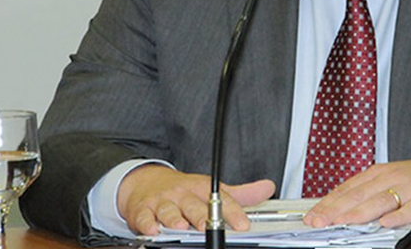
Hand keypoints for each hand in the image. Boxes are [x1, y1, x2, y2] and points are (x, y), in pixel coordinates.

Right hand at [117, 164, 275, 235]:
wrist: (145, 181)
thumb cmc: (182, 190)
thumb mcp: (210, 188)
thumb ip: (238, 194)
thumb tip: (268, 188)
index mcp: (200, 189)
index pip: (220, 199)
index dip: (233, 212)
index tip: (242, 224)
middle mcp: (182, 194)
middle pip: (193, 205)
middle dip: (201, 215)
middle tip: (208, 224)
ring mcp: (162, 202)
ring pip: (169, 211)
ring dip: (174, 219)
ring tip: (181, 226)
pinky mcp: (143, 210)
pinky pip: (144, 217)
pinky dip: (148, 223)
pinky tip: (153, 229)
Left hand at [303, 150, 410, 228]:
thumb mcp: (394, 180)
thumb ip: (371, 193)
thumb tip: (343, 208)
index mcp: (380, 172)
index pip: (349, 187)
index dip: (329, 202)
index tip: (312, 214)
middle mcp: (392, 178)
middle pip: (360, 194)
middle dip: (337, 209)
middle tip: (319, 221)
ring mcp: (410, 188)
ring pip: (381, 200)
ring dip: (360, 212)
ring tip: (343, 222)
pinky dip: (398, 215)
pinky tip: (386, 223)